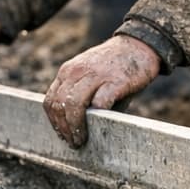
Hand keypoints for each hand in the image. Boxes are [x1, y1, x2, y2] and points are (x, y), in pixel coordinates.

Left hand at [43, 35, 161, 147]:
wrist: (139, 46)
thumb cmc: (115, 68)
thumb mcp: (90, 77)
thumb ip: (81, 97)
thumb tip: (77, 128)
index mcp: (68, 71)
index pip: (51, 100)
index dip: (53, 121)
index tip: (62, 134)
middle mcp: (76, 72)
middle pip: (59, 105)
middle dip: (63, 128)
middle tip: (72, 142)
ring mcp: (95, 75)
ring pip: (73, 105)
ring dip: (75, 128)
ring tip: (81, 140)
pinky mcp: (115, 81)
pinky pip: (99, 103)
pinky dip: (96, 118)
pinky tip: (98, 127)